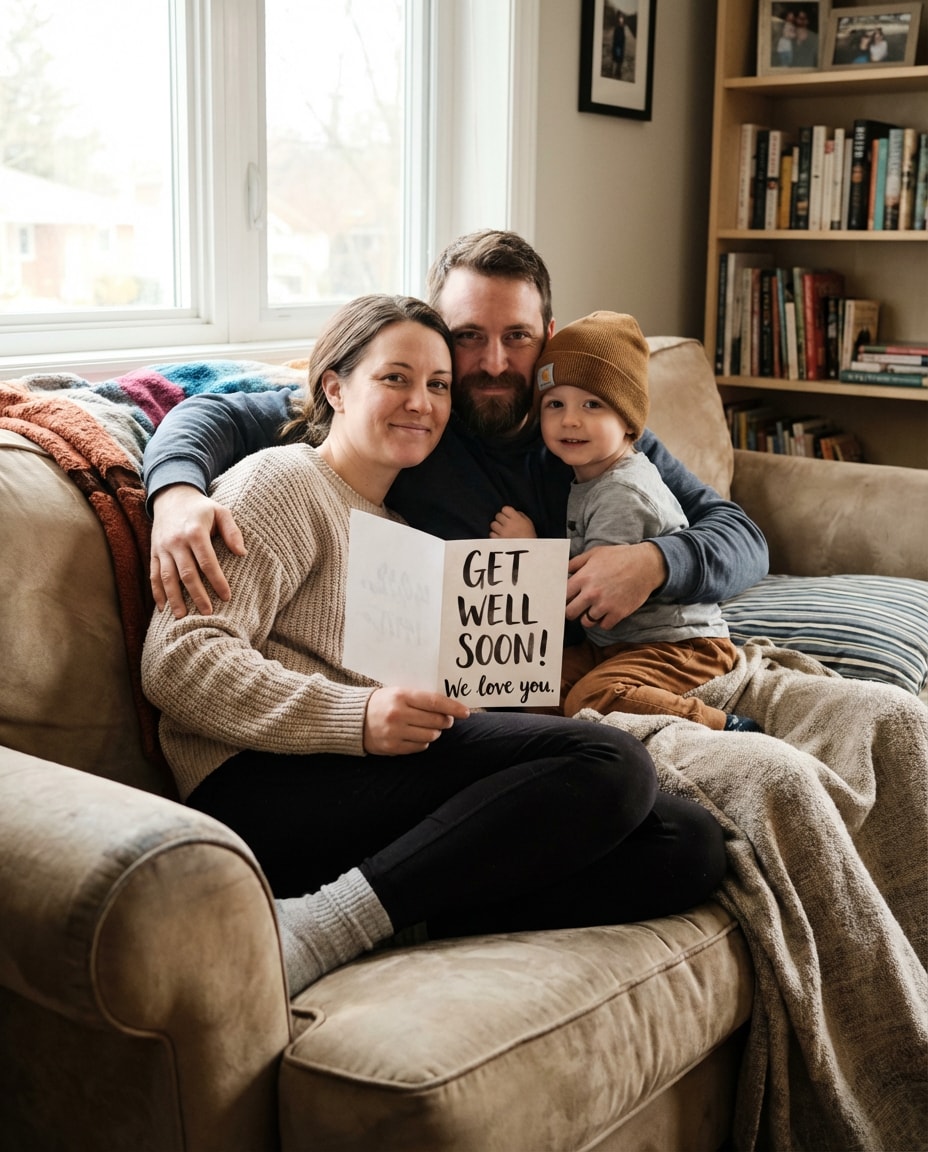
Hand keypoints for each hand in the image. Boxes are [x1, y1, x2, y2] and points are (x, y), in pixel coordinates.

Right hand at [149, 484, 245, 618]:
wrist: (171, 496)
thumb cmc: (201, 507)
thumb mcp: (221, 511)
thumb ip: (232, 531)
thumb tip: (242, 553)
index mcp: (195, 532)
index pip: (207, 561)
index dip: (216, 580)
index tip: (226, 596)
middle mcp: (176, 542)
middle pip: (186, 573)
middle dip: (197, 595)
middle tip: (207, 613)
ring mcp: (162, 548)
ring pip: (167, 577)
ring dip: (174, 598)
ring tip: (182, 617)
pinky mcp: (154, 552)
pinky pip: (154, 574)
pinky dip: (157, 592)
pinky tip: (163, 607)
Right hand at [363, 688, 469, 755]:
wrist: (353, 718)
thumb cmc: (381, 702)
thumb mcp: (398, 692)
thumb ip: (420, 698)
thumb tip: (448, 707)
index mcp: (401, 696)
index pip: (434, 702)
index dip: (453, 707)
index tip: (465, 712)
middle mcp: (398, 714)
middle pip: (435, 721)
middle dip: (445, 721)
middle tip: (446, 720)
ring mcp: (395, 732)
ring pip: (430, 736)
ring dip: (435, 733)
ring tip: (429, 728)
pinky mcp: (392, 747)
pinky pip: (419, 747)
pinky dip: (423, 742)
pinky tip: (416, 735)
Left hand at [489, 505, 536, 538]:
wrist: (526, 550)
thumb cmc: (529, 536)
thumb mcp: (528, 523)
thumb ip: (520, 515)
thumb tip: (514, 512)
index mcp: (516, 519)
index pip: (505, 509)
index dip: (506, 512)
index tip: (508, 516)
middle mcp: (508, 524)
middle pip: (498, 515)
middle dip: (501, 519)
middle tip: (505, 523)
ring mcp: (502, 532)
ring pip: (493, 524)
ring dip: (497, 526)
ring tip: (502, 530)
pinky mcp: (498, 540)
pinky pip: (491, 534)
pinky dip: (495, 535)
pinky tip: (500, 536)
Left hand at [565, 542, 666, 630]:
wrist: (646, 565)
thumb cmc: (619, 557)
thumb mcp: (595, 553)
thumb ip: (576, 562)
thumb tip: (562, 570)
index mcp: (583, 577)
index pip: (563, 596)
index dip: (563, 598)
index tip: (568, 599)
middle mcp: (592, 593)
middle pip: (570, 613)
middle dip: (572, 611)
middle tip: (577, 608)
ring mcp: (605, 604)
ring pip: (586, 622)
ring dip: (588, 617)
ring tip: (594, 609)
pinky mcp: (618, 613)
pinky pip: (604, 625)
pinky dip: (604, 621)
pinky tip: (606, 613)